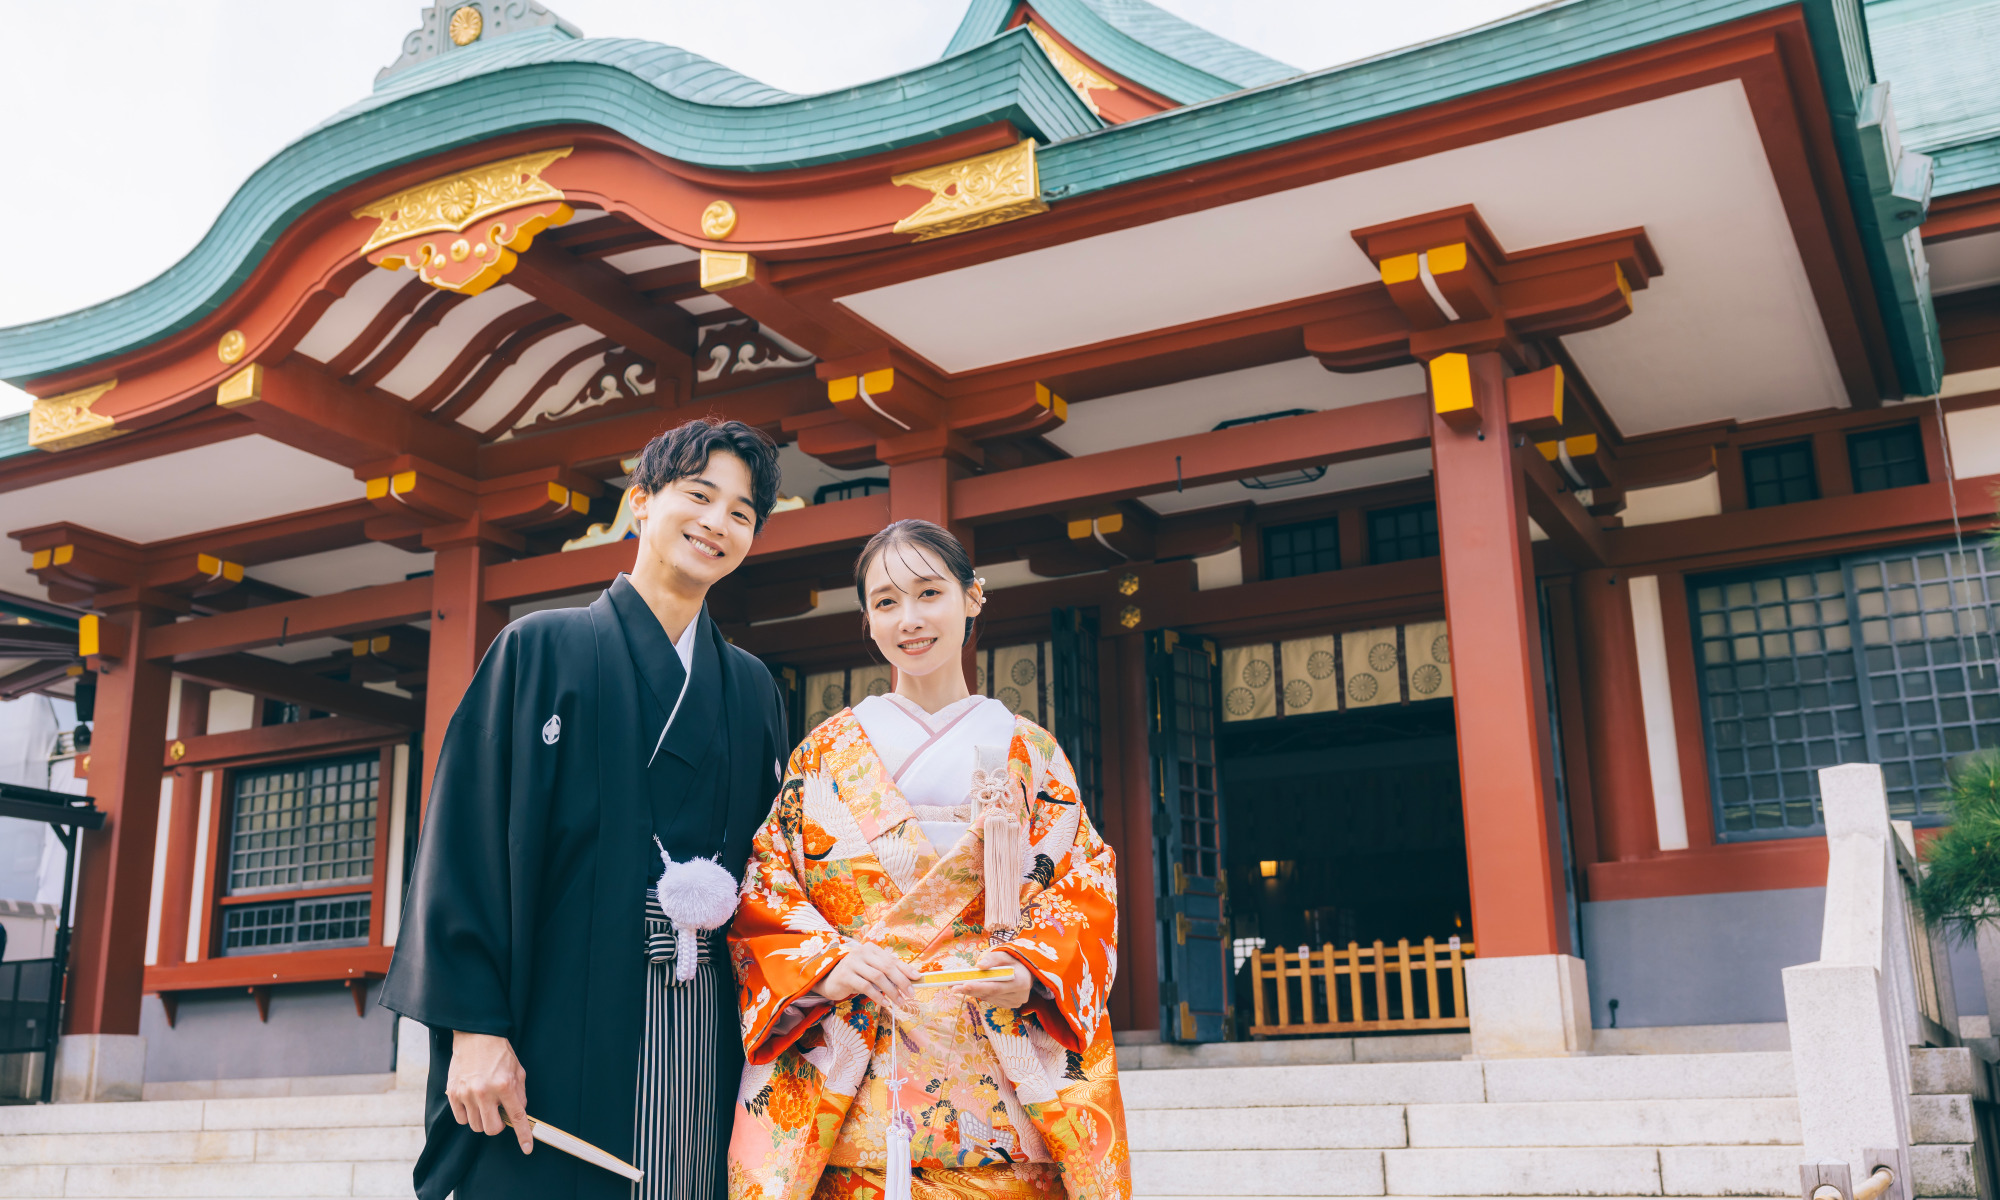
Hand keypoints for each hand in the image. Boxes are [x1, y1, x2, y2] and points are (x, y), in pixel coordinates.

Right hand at [446, 1031, 532, 1154]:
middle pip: (492, 1129)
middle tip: (498, 1113)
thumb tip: (519, 1111)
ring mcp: (466, 1093)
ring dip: (482, 1120)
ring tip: (484, 1104)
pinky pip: (461, 1119)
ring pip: (475, 1126)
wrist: (475, 1036)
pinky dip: (468, 1115)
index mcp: (504, 1085)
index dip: (523, 1135)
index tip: (527, 1148)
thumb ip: (520, 1093)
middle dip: (497, 1125)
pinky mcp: (453, 1093)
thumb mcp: (518, 1070)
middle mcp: (484, 1092)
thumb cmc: (498, 1052)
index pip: (516, 1117)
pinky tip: (472, 1102)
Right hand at [812, 942, 918, 1008]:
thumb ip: (886, 973)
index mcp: (871, 949)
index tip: (917, 978)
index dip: (906, 969)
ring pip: (877, 977)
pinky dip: (878, 996)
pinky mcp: (845, 975)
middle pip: (886, 967)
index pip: (891, 959)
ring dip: (891, 991)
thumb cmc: (855, 976)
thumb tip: (908, 981)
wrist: (830, 980)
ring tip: (899, 1002)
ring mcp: (852, 963)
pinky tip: (885, 1002)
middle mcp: (861, 952)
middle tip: (910, 994)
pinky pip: (865, 987)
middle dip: (901, 981)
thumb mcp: (871, 971)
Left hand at [953, 949, 1030, 1007]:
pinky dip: (983, 993)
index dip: (979, 986)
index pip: (996, 987)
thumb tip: (979, 965)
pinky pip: (992, 1000)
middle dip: (970, 990)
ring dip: (974, 992)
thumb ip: (993, 958)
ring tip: (960, 986)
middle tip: (953, 987)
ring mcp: (1015, 1002)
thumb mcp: (1006, 954)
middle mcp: (1019, 996)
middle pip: (990, 994)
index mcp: (1020, 982)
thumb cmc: (1016, 960)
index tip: (963, 984)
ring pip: (989, 998)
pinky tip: (976, 987)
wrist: (1029, 970)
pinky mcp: (1011, 1005)